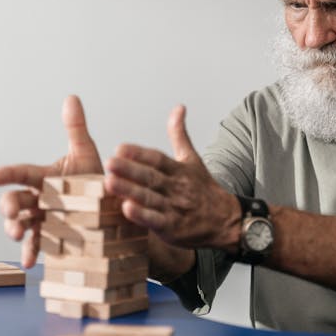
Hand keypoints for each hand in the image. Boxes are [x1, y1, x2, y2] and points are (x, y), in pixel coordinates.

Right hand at [0, 95, 102, 267]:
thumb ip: (76, 129)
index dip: (7, 174)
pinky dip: (30, 254)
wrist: (114, 209)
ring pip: (21, 224)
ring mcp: (44, 220)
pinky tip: (29, 262)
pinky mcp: (53, 239)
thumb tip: (71, 98)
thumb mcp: (88, 155)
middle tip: (12, 212)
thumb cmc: (96, 180)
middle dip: (10, 206)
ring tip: (19, 234)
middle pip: (16, 202)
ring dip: (14, 230)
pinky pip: (37, 247)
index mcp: (45, 178)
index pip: (21, 174)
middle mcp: (40, 200)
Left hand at [104, 105, 240, 252]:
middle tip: (109, 163)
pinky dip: (142, 216)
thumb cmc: (203, 188)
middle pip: (151, 177)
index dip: (139, 153)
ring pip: (150, 198)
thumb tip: (178, 107)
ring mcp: (174, 208)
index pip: (157, 159)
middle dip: (129, 170)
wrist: (226, 220)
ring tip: (109, 183)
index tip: (120, 148)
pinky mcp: (173, 228)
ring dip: (129, 190)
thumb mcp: (192, 159)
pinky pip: (156, 221)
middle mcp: (176, 187)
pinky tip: (126, 209)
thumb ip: (179, 134)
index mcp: (179, 170)